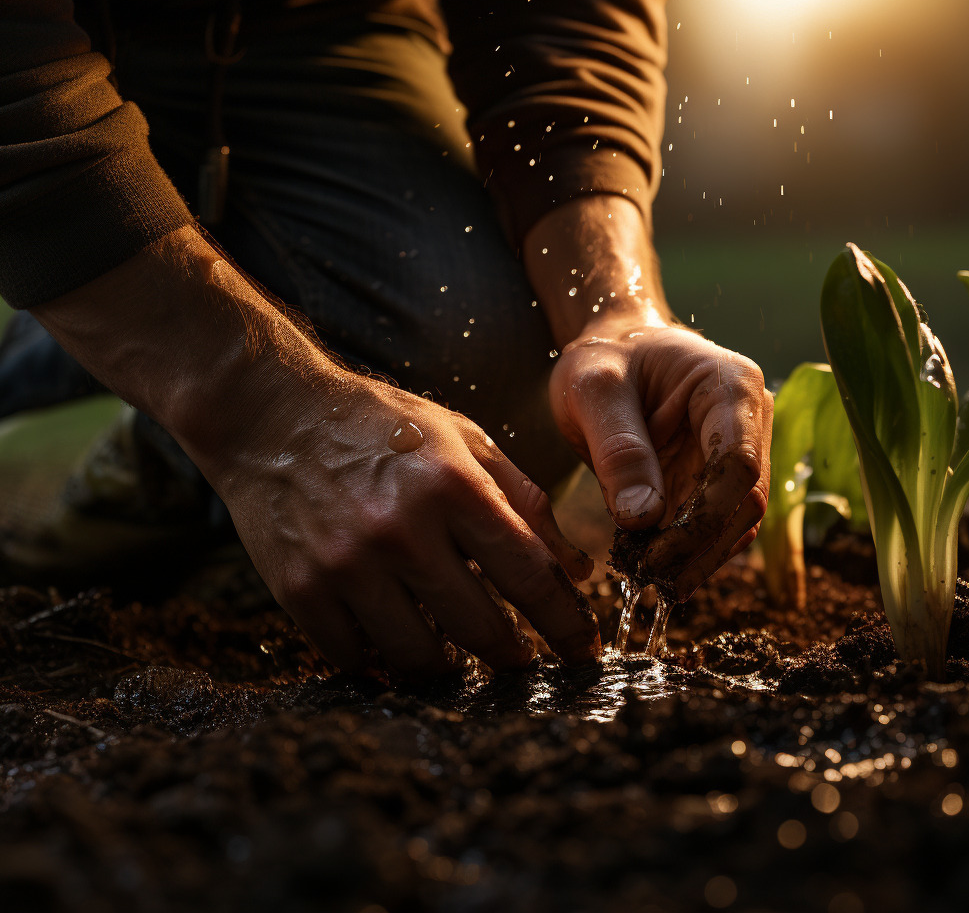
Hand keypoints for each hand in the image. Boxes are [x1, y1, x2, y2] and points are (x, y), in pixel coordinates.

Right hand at [207, 374, 600, 677]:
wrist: (273, 415)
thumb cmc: (381, 426)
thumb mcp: (465, 441)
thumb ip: (524, 502)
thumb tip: (578, 569)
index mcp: (453, 487)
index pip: (528, 574)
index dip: (564, 622)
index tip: (583, 648)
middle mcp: (402, 530)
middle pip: (480, 628)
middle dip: (514, 655)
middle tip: (523, 660)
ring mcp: (347, 565)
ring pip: (419, 657)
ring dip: (450, 667)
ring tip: (460, 656)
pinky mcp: (301, 591)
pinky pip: (356, 657)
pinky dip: (384, 663)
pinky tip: (398, 647)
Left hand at [549, 317, 772, 597]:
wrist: (612, 350)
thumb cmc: (604, 357)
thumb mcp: (594, 390)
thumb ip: (618, 449)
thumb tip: (642, 519)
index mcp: (731, 385)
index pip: (739, 463)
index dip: (704, 516)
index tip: (656, 553)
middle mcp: (750, 422)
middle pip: (745, 502)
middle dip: (699, 548)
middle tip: (647, 579)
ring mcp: (739, 453)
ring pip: (735, 523)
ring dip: (694, 558)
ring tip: (645, 578)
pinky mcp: (718, 480)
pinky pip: (713, 526)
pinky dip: (685, 552)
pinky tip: (650, 566)